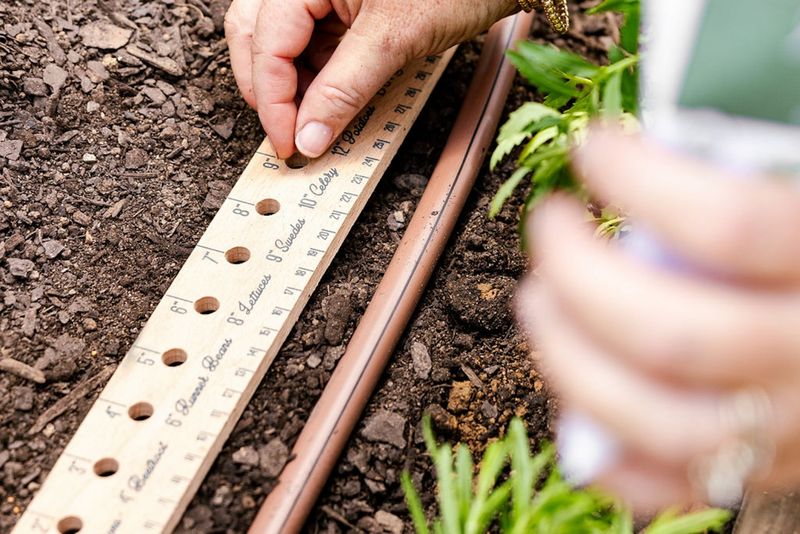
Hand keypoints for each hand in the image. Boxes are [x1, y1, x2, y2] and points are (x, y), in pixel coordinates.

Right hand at [224, 0, 517, 159]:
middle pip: (256, 35)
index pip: (266, 42)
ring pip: (278, 40)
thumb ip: (345, 88)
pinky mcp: (340, 4)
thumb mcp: (395, 39)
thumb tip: (309, 138)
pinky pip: (309, 41)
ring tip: (310, 122)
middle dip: (268, 89)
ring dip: (288, 85)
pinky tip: (326, 101)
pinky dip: (313, 75)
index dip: (272, 100)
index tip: (288, 145)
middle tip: (290, 135)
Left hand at [516, 128, 799, 511]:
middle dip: (578, 274)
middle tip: (549, 224)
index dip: (641, 181)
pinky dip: (603, 450)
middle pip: (673, 335)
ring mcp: (789, 429)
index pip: (731, 226)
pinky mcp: (761, 471)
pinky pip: (669, 485)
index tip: (591, 148)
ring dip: (569, 359)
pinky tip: (574, 394)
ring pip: (658, 419)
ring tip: (539, 299)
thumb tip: (663, 140)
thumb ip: (759, 181)